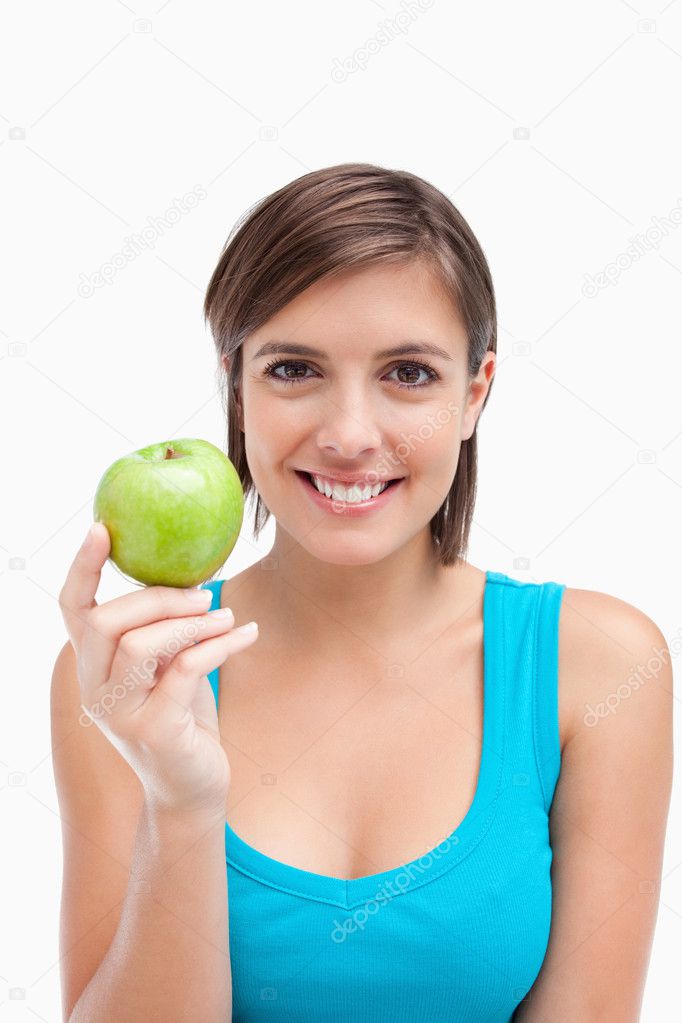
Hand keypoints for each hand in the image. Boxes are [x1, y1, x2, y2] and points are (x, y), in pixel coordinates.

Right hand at [58, 522, 258, 816]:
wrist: (192, 787)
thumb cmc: (181, 716)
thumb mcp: (166, 666)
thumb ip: (163, 629)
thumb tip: (189, 574)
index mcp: (93, 665)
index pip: (72, 610)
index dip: (82, 568)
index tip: (101, 528)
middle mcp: (95, 689)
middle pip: (105, 622)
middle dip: (157, 598)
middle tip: (203, 593)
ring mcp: (120, 713)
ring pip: (141, 645)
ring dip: (192, 622)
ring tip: (226, 616)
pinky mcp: (155, 731)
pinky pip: (187, 669)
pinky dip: (221, 644)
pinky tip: (248, 633)